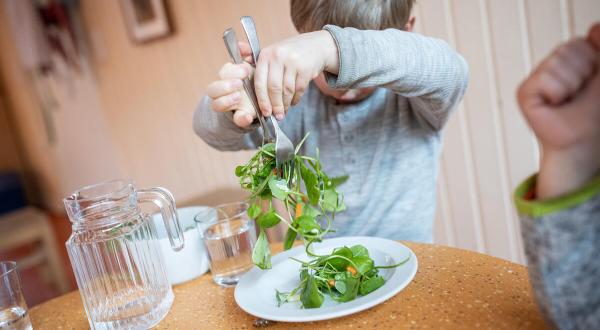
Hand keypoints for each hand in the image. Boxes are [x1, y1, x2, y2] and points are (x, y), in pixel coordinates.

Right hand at [206, 42, 255, 127]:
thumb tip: (241, 45)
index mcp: (228, 77)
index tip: (245, 70)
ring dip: (226, 100)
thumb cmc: (255, 78)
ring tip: (238, 97)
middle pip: (212, 89)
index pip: (223, 73)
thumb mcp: (254, 65)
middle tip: (240, 83)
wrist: (262, 99)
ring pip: (215, 104)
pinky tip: (247, 116)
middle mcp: (224, 91)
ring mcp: (229, 105)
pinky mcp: (239, 117)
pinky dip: (241, 119)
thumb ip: (248, 54)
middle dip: (225, 85)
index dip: (232, 71)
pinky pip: (236, 119)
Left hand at [253, 30, 338, 119]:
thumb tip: (259, 101)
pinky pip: (299, 89)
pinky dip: (296, 99)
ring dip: (286, 104)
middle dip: (275, 105)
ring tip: (285, 111)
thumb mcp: (274, 56)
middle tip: (277, 116)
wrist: (316, 45)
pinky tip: (294, 102)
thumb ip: (264, 72)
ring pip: (287, 90)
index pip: (259, 81)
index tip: (265, 112)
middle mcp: (278, 56)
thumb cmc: (291, 54)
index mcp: (266, 55)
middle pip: (273, 88)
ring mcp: (292, 61)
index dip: (262, 100)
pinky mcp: (306, 67)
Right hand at [517, 23, 599, 198]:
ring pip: (556, 63)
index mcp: (565, 61)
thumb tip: (594, 28)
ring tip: (567, 100)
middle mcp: (547, 67)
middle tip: (577, 94)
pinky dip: (557, 92)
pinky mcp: (524, 93)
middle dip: (581, 73)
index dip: (591, 63)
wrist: (582, 142)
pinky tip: (554, 104)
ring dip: (571, 85)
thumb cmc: (593, 114)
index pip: (579, 43)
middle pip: (567, 49)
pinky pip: (545, 78)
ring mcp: (534, 79)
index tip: (589, 84)